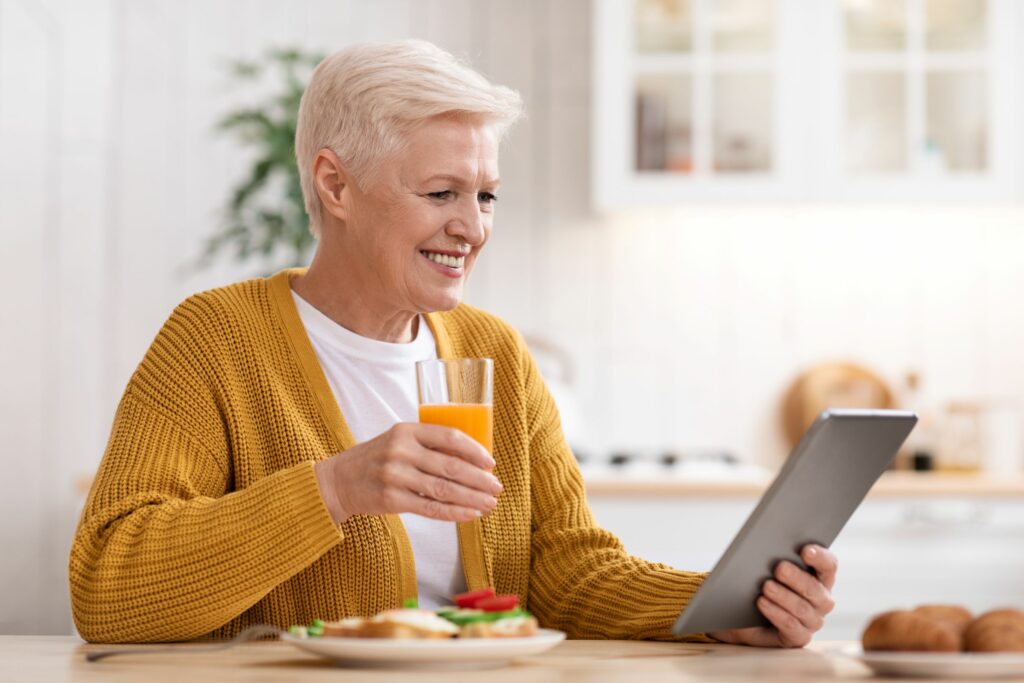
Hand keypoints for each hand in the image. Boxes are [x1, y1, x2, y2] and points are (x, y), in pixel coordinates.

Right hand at [313, 422, 501, 523]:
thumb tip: (474, 459)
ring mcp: (395, 476)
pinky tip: (471, 514)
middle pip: (451, 465)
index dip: (475, 450)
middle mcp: (401, 451)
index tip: (491, 463)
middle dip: (479, 479)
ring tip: (490, 504)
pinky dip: (454, 513)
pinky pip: (430, 508)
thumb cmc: (378, 458)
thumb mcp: (400, 440)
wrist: (339, 480)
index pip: (449, 436)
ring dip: (472, 498)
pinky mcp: (391, 500)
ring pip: (444, 489)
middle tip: (497, 488)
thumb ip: (429, 445)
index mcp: (407, 430)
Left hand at [708, 544, 836, 647]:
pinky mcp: (798, 637)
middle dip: (797, 578)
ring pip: (803, 609)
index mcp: (819, 577)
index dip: (820, 557)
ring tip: (766, 586)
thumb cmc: (757, 583)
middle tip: (779, 568)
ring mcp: (812, 620)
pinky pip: (792, 627)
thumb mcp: (766, 566)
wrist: (740, 612)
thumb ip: (775, 555)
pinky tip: (762, 602)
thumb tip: (772, 544)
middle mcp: (821, 600)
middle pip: (815, 588)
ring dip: (784, 596)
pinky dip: (777, 613)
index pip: (828, 565)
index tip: (805, 550)